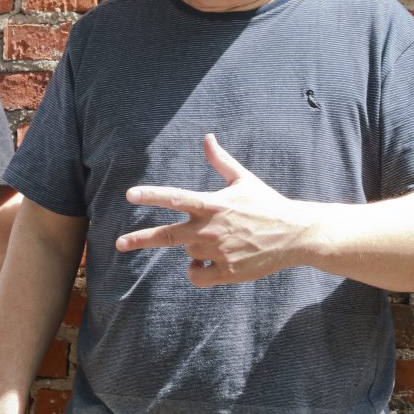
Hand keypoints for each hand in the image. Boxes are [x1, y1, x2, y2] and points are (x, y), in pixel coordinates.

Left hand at [115, 133, 312, 286]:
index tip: (130, 195)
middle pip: (166, 236)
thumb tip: (207, 137)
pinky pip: (198, 276)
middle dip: (139, 240)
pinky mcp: (227, 272)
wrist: (295, 234)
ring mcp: (217, 252)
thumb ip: (220, 161)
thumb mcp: (243, 180)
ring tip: (218, 242)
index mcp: (212, 204)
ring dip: (193, 251)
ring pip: (187, 255)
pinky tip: (210, 265)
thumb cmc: (266, 204)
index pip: (175, 197)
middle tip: (118, 244)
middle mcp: (210, 229)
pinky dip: (198, 272)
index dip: (151, 196)